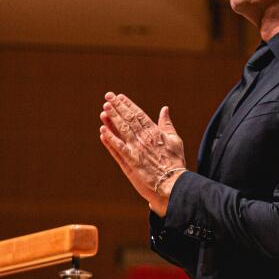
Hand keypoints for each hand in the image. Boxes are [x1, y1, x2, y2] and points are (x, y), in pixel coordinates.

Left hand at [98, 92, 185, 216]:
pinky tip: (103, 130)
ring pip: (122, 130)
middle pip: (128, 119)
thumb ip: (167, 124)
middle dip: (118, 106)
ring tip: (105, 107)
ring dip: (113, 118)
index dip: (128, 104)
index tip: (120, 96)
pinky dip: (110, 138)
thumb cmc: (175, 162)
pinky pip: (118, 148)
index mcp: (155, 132)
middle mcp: (144, 138)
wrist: (173, 182)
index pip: (139, 114)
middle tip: (108, 96)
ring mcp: (136, 149)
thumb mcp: (174, 139)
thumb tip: (164, 109)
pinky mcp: (131, 161)